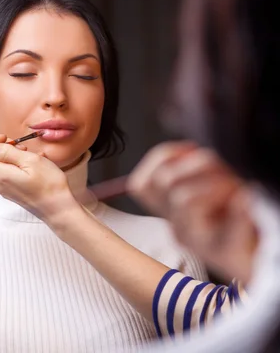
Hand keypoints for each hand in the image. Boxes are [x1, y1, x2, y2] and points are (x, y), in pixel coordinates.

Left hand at [0, 135, 77, 229]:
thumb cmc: (48, 185)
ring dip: (15, 156)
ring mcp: (5, 189)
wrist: (59, 209)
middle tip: (23, 148)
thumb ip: (7, 152)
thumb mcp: (30, 161)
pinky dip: (20, 165)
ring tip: (33, 156)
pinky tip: (36, 165)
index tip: (4, 138)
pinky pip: (11, 173)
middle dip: (4, 148)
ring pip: (2, 165)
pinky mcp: (13, 192)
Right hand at [128, 141, 257, 280]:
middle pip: (164, 181)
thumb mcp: (208, 188)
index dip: (162, 157)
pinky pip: (227, 231)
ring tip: (236, 187)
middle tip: (223, 171)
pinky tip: (246, 199)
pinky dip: (237, 212)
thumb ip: (190, 170)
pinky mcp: (226, 254)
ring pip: (183, 199)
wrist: (266, 259)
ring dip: (215, 182)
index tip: (189, 149)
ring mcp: (199, 242)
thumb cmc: (239, 218)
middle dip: (195, 164)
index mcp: (170, 213)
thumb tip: (186, 150)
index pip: (141, 183)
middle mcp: (178, 227)